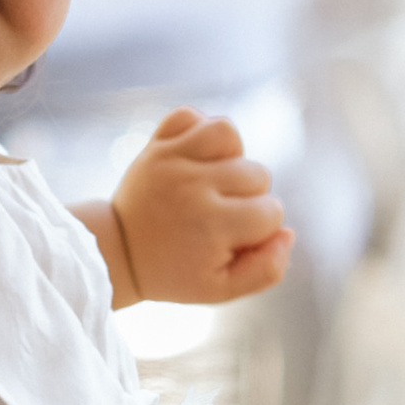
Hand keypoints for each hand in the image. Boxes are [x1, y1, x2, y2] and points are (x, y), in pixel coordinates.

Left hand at [107, 110, 291, 305]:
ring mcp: (172, 160)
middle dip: (248, 198)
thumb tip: (288, 233)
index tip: (233, 240)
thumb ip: (265, 270)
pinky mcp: (156, 144)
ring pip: (229, 133)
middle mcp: (193, 186)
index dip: (261, 229)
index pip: (272, 212)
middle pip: (258, 174)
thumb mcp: (221, 289)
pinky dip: (199, 130)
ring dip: (231, 157)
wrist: (117, 253)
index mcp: (211, 226)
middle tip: (219, 217)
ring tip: (214, 181)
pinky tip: (196, 159)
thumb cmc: (175, 272)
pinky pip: (191, 115)